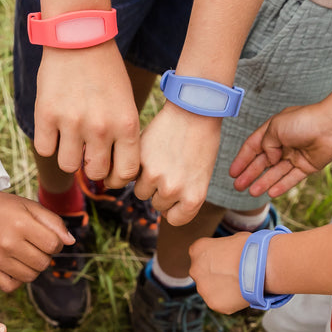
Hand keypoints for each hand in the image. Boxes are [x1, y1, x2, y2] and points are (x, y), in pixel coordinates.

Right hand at [0, 189, 73, 291]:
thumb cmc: (5, 207)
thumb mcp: (30, 206)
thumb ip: (54, 222)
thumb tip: (70, 242)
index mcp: (21, 224)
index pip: (54, 245)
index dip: (55, 242)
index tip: (45, 236)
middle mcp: (7, 243)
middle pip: (43, 263)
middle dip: (44, 255)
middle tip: (33, 244)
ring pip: (30, 277)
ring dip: (32, 268)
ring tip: (24, 254)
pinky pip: (11, 286)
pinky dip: (17, 280)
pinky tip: (14, 266)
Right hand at [33, 43, 140, 187]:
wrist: (79, 38)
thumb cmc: (106, 72)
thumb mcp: (126, 103)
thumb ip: (122, 136)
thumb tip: (113, 170)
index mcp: (126, 124)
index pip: (125, 173)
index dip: (117, 178)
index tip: (110, 172)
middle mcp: (101, 127)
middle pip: (94, 172)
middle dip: (91, 166)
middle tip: (88, 154)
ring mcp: (72, 122)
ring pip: (68, 165)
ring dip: (69, 156)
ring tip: (70, 138)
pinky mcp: (47, 114)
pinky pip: (45, 149)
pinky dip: (48, 142)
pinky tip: (54, 128)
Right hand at [133, 103, 222, 225]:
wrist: (194, 111)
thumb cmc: (201, 143)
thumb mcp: (200, 176)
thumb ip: (183, 194)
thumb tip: (159, 206)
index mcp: (194, 198)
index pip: (175, 220)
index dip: (174, 207)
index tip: (176, 193)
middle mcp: (174, 191)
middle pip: (157, 204)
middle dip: (160, 190)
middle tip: (170, 168)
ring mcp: (155, 176)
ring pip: (141, 192)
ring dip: (146, 179)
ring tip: (158, 159)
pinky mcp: (140, 160)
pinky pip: (130, 176)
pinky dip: (136, 168)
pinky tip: (148, 153)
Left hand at [187, 233, 248, 313]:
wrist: (260, 266)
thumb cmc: (250, 248)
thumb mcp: (231, 239)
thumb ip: (223, 248)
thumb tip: (228, 252)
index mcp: (197, 250)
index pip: (200, 255)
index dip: (215, 258)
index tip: (225, 261)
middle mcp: (195, 270)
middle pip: (202, 274)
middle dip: (215, 274)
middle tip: (232, 274)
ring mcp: (203, 288)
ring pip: (210, 290)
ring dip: (221, 288)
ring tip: (238, 284)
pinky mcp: (213, 303)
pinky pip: (220, 302)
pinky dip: (229, 300)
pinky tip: (240, 293)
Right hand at [229, 94, 331, 197]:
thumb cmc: (305, 120)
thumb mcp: (276, 127)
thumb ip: (266, 145)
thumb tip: (268, 159)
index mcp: (274, 130)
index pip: (253, 146)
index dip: (242, 159)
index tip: (232, 172)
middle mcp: (284, 143)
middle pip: (263, 162)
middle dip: (250, 174)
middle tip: (238, 186)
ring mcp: (296, 155)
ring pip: (276, 172)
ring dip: (263, 182)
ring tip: (251, 192)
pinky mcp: (308, 166)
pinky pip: (292, 178)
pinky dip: (281, 185)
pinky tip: (270, 193)